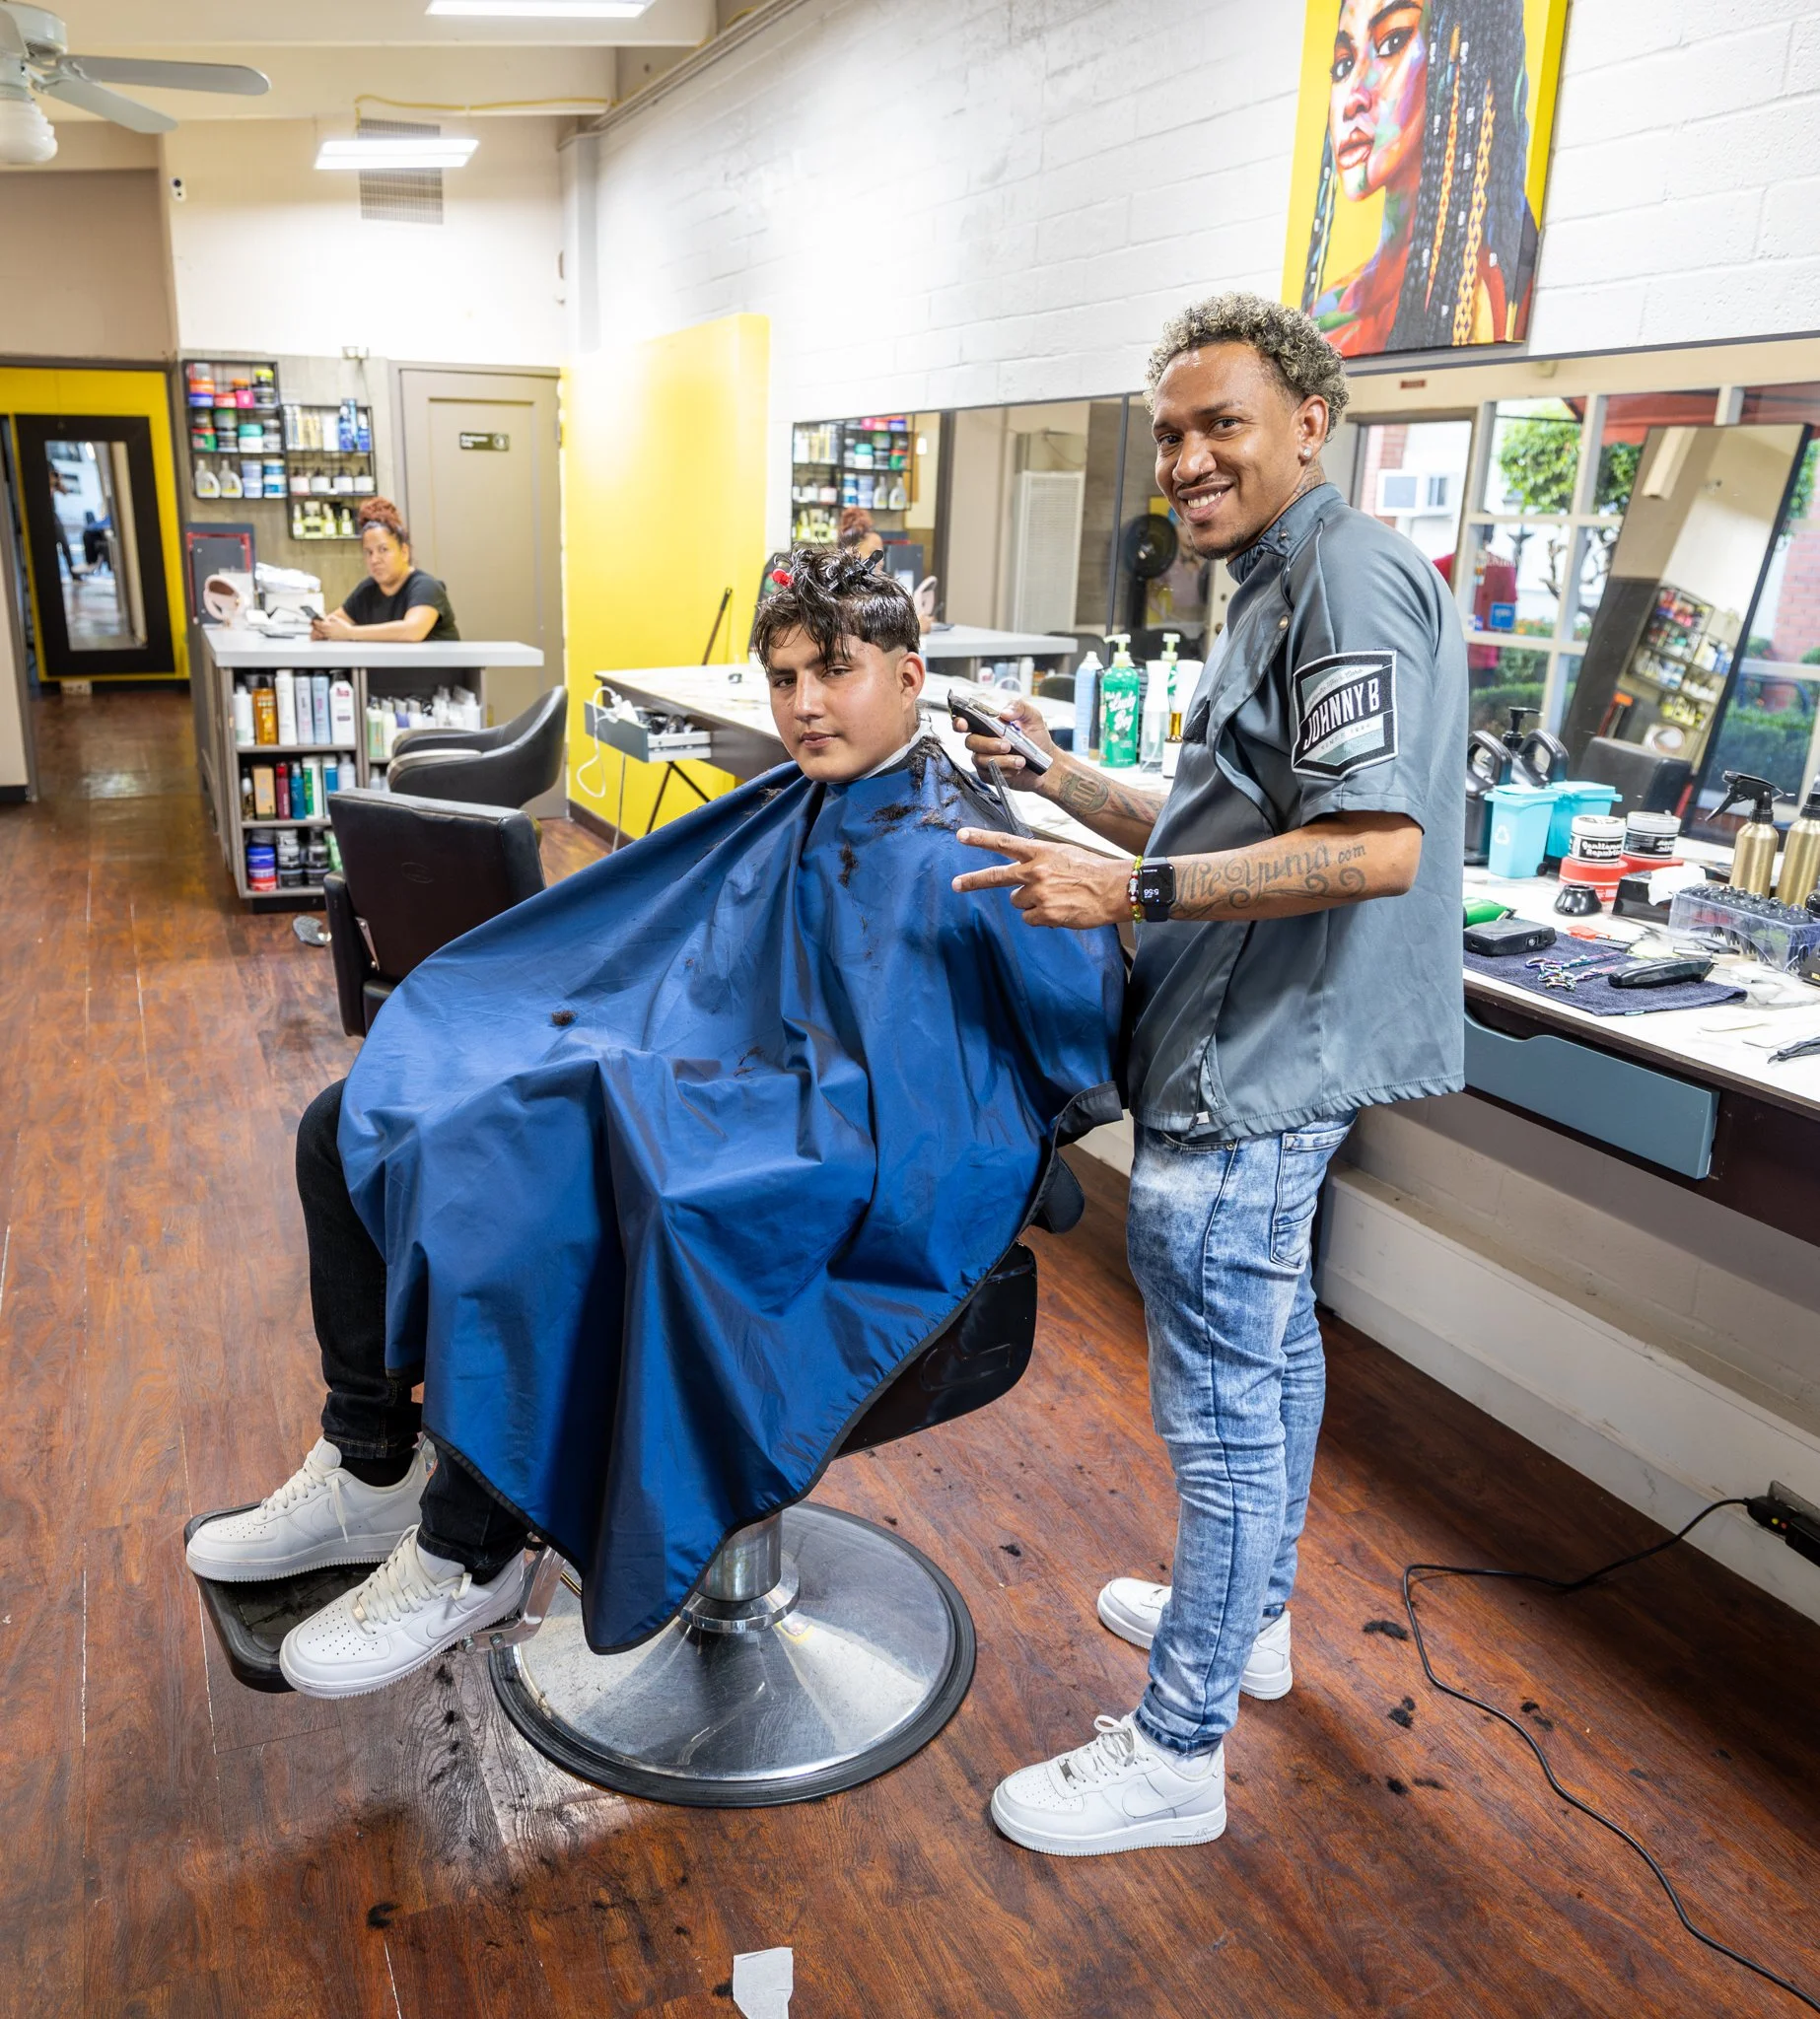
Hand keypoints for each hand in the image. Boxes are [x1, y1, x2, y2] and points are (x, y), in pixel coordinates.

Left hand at [312, 611, 353, 641]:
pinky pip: (325, 636)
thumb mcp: (337, 619)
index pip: (319, 623)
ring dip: (318, 630)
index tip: (313, 620)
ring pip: (321, 633)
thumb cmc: (344, 626)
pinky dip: (322, 634)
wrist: (349, 633)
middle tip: (313, 624)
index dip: (315, 621)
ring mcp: (329, 635)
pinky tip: (322, 632)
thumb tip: (326, 619)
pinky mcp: (331, 638)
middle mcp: (328, 631)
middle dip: (315, 626)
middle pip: (318, 629)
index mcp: (328, 625)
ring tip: (316, 628)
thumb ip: (330, 618)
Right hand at [951, 694, 1057, 794]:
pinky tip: (1017, 768)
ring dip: (1001, 760)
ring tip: (1021, 760)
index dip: (959, 722)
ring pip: (980, 759)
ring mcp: (983, 758)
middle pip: (971, 741)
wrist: (1047, 764)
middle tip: (1007, 745)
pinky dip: (1005, 770)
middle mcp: (982, 741)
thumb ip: (1019, 707)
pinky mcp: (988, 774)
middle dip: (988, 744)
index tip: (963, 723)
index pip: (966, 721)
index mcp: (988, 725)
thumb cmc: (1037, 739)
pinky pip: (989, 773)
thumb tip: (1004, 712)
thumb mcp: (1033, 717)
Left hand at [951, 828, 1128, 927]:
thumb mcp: (1063, 854)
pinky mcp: (1045, 914)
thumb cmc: (1091, 870)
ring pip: (1018, 902)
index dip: (981, 839)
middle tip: (956, 884)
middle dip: (973, 880)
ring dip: (1031, 903)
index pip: (1005, 843)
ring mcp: (1039, 894)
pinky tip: (1059, 910)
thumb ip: (1039, 861)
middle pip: (997, 876)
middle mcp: (1035, 871)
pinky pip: (1030, 919)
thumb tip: (1021, 876)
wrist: (1115, 889)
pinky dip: (1041, 918)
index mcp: (1040, 852)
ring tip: (1056, 898)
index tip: (961, 835)